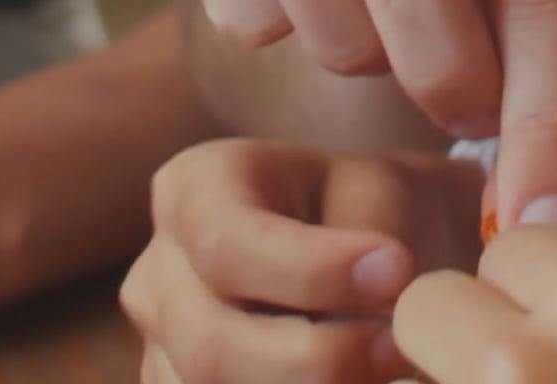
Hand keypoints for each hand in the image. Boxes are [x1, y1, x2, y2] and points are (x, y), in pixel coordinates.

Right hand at [123, 137, 482, 383]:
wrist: (362, 251)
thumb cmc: (364, 208)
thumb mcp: (375, 191)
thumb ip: (369, 236)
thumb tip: (383, 295)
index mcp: (192, 190)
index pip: (226, 242)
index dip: (311, 271)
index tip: (396, 272)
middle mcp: (158, 273)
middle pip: (211, 344)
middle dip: (317, 359)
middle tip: (399, 346)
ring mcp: (159, 345)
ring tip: (384, 367)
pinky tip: (352, 381)